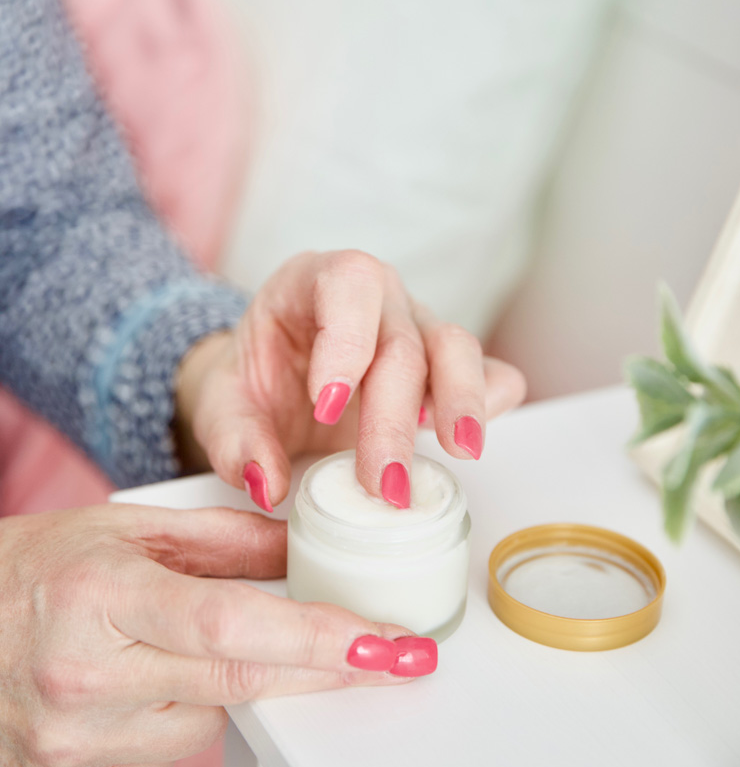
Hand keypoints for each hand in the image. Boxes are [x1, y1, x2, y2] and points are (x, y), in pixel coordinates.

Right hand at [0, 505, 421, 766]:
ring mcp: (76, 747)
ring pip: (212, 721)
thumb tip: (302, 551)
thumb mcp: (126, 530)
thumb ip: (224, 540)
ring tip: (168, 645)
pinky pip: (171, 756)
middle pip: (238, 680)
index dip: (316, 636)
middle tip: (386, 653)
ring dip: (227, 683)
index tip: (382, 644)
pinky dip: (181, 716)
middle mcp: (84, 681)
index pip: (229, 624)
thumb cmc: (32, 571)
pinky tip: (140, 685)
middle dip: (324, 667)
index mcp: (98, 600)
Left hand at [178, 250, 524, 509]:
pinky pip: (488, 372)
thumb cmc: (254, 382)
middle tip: (382, 484)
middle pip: (401, 341)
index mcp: (314, 282)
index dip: (345, 342)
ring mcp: (418, 327)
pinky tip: (466, 441)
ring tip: (457, 453)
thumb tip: (266, 483)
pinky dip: (489, 400)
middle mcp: (376, 297)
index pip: (346, 285)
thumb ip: (235, 440)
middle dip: (392, 418)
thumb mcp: (222, 406)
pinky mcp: (445, 368)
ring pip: (456, 347)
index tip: (327, 406)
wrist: (276, 385)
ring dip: (460, 402)